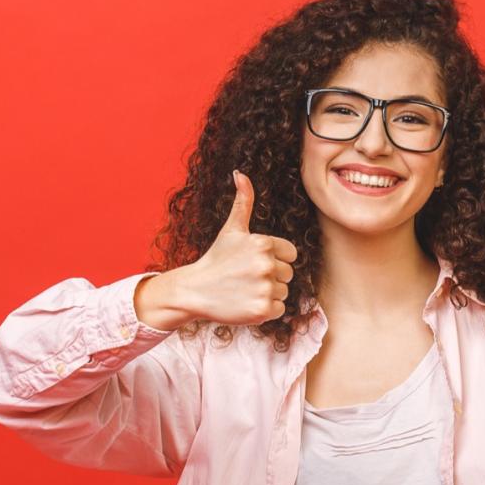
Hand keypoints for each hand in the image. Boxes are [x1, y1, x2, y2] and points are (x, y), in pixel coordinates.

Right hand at [174, 170, 298, 325]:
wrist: (194, 290)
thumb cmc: (216, 259)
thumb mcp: (231, 229)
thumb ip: (243, 202)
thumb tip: (240, 173)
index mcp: (262, 243)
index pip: (290, 254)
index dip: (275, 258)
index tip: (254, 261)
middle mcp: (265, 264)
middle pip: (288, 273)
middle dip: (271, 276)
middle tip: (246, 277)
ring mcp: (264, 288)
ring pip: (284, 292)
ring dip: (268, 293)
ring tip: (245, 289)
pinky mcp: (263, 310)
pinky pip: (279, 309)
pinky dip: (266, 310)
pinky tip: (246, 302)